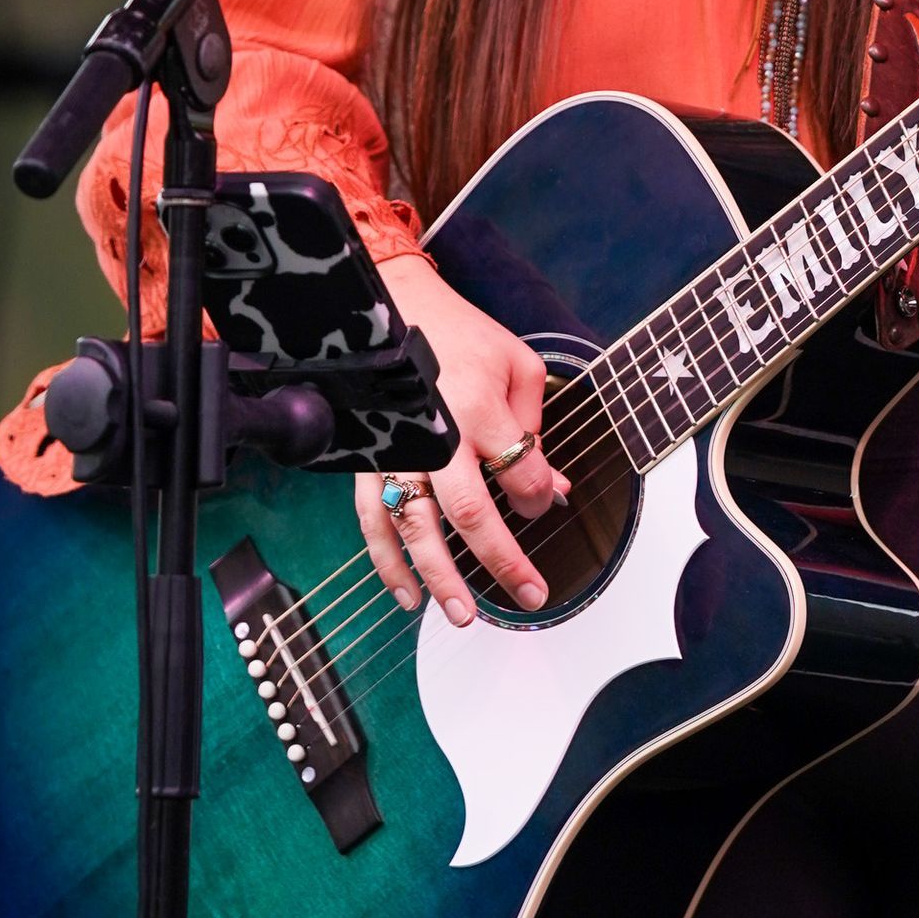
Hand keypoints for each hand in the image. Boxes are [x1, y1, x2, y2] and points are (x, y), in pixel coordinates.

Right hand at [354, 253, 568, 627]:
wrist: (394, 303)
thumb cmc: (462, 334)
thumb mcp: (518, 365)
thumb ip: (534, 427)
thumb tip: (553, 488)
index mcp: (478, 403)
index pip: (519, 470)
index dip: (539, 498)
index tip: (547, 506)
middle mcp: (434, 431)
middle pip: (467, 510)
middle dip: (499, 558)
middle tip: (527, 593)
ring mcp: (394, 448)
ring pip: (414, 524)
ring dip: (436, 575)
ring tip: (459, 614)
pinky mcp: (365, 459)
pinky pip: (373, 519)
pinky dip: (387, 560)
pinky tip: (406, 594)